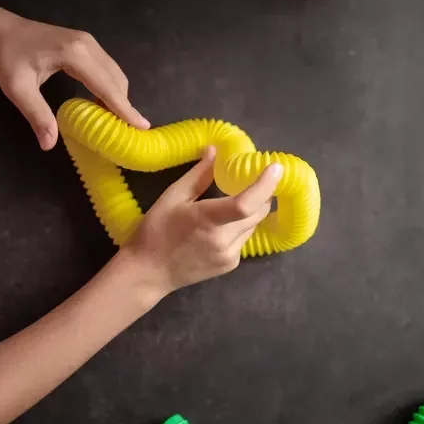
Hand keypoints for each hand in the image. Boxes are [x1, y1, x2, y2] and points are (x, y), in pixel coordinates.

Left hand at [0, 17, 149, 149]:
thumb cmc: (7, 57)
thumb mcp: (17, 89)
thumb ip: (37, 115)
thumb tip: (49, 145)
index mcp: (75, 54)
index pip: (107, 86)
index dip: (125, 108)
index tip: (143, 125)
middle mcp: (89, 45)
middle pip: (117, 80)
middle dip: (123, 106)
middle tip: (122, 131)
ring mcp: (90, 43)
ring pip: (116, 74)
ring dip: (118, 97)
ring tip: (113, 120)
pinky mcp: (87, 44)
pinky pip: (108, 69)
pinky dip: (110, 88)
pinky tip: (101, 103)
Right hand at [123, 146, 282, 292]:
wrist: (149, 273)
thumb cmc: (156, 231)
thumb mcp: (172, 197)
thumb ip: (198, 175)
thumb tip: (215, 151)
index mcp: (208, 220)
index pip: (246, 203)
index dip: (265, 185)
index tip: (275, 168)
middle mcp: (224, 240)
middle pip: (258, 212)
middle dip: (262, 194)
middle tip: (253, 180)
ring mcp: (229, 256)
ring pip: (253, 226)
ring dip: (250, 211)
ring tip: (232, 203)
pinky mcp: (230, 265)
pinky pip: (244, 239)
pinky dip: (240, 227)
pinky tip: (220, 227)